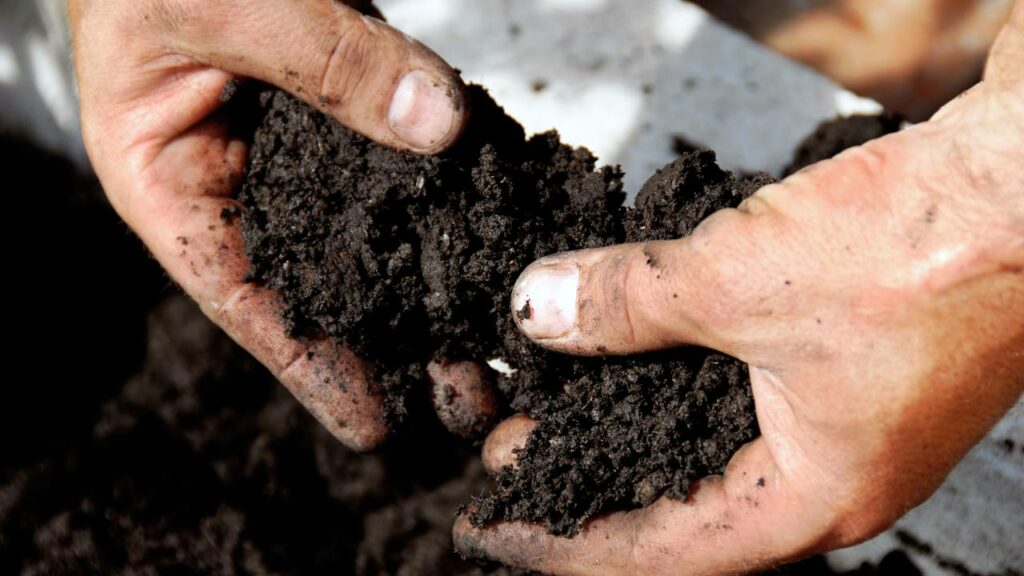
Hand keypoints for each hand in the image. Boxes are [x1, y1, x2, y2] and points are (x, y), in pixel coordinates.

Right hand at [70, 0, 468, 449]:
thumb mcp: (223, 3)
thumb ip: (324, 60)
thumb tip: (440, 124)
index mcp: (173, 181)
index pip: (243, 297)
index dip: (310, 367)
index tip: (375, 426)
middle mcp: (241, 178)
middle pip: (323, 280)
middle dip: (393, 342)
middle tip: (468, 400)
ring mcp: (300, 143)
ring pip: (372, 227)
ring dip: (432, 281)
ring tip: (496, 339)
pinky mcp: (348, 99)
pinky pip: (404, 154)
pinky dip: (449, 190)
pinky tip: (496, 231)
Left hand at [454, 10, 1023, 573]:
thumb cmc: (930, 250)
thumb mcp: (739, 280)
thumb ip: (627, 302)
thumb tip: (539, 308)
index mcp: (813, 499)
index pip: (657, 552)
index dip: (563, 539)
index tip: (494, 524)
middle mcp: (832, 478)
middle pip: (680, 505)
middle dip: (590, 478)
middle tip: (516, 452)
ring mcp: (848, 424)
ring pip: (709, 446)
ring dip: (630, 422)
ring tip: (559, 402)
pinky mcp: (851, 367)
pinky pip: (741, 394)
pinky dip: (678, 378)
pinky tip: (637, 349)